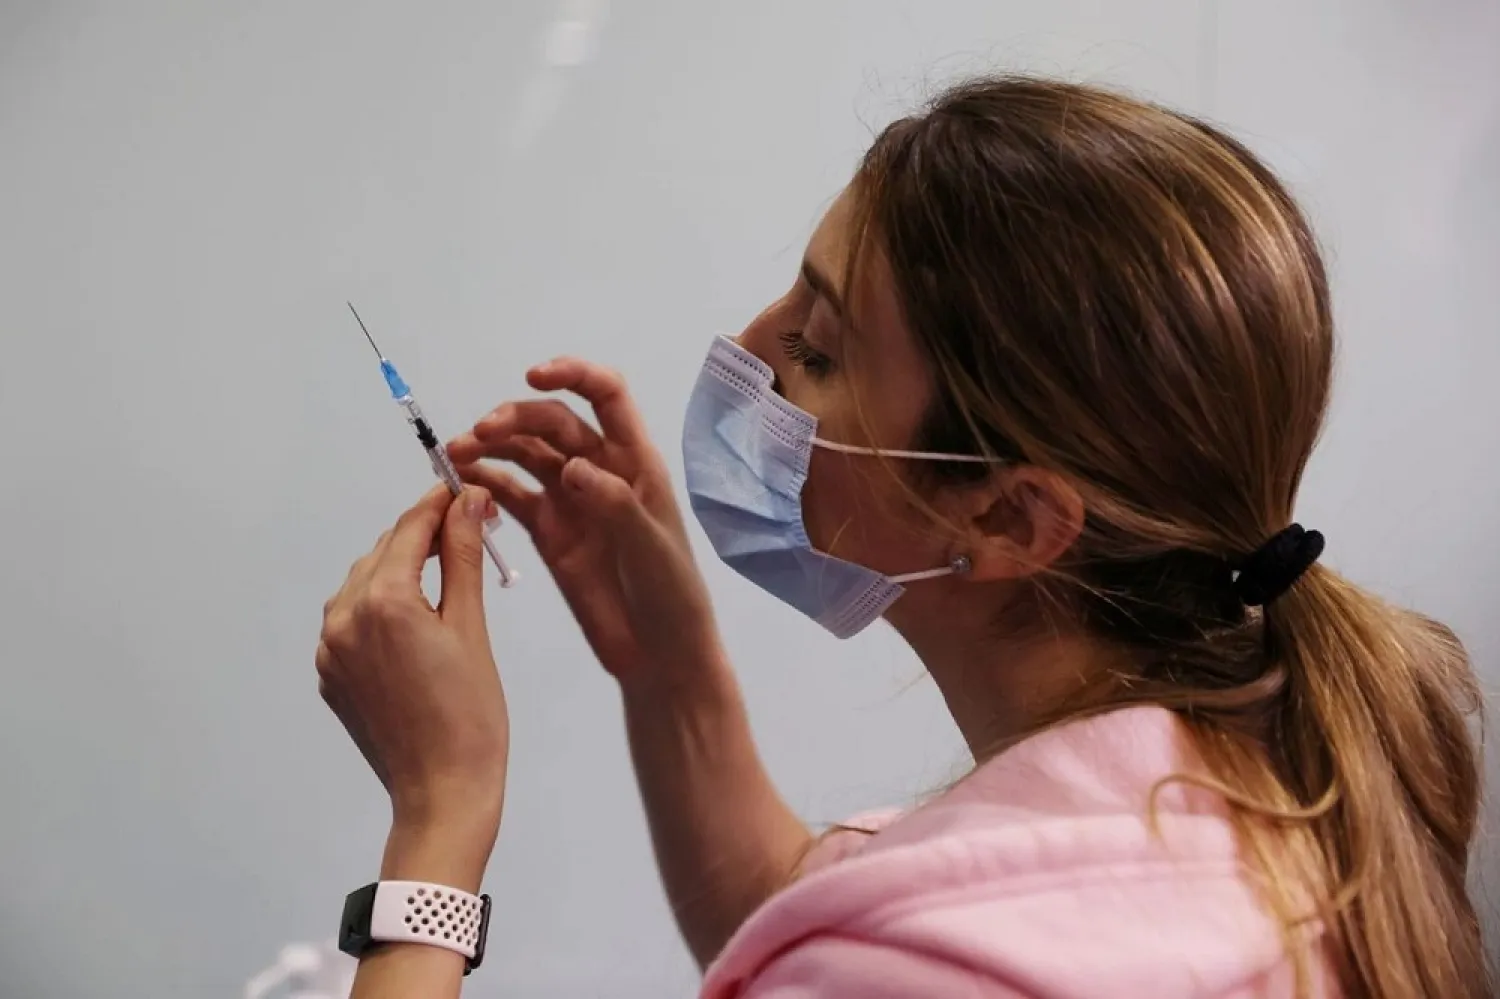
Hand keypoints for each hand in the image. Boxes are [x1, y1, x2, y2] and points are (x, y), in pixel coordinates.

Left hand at [317, 485, 509, 859]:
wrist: (442, 792)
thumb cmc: (471, 715)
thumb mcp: (472, 627)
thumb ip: (463, 557)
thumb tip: (468, 502)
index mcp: (383, 601)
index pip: (410, 528)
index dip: (440, 503)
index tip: (467, 490)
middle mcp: (344, 618)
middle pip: (384, 551)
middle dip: (424, 536)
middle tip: (469, 532)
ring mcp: (330, 650)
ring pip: (364, 583)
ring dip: (400, 568)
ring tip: (446, 574)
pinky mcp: (330, 676)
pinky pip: (352, 621)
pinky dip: (382, 607)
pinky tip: (417, 620)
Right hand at [446, 358, 721, 688]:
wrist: (660, 656)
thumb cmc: (672, 596)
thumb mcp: (652, 549)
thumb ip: (615, 505)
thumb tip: (574, 467)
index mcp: (636, 462)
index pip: (607, 396)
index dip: (574, 375)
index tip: (533, 376)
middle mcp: (601, 471)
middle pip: (555, 423)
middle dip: (516, 418)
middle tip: (479, 433)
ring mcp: (572, 500)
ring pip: (528, 454)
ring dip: (493, 446)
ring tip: (456, 454)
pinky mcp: (549, 532)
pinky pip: (513, 495)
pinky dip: (486, 484)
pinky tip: (460, 483)